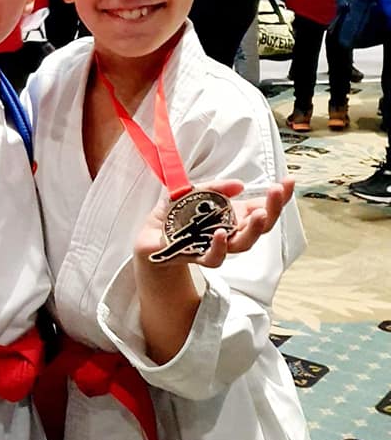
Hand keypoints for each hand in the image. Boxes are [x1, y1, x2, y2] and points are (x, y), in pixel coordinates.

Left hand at [135, 176, 294, 270]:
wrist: (151, 238)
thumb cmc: (175, 214)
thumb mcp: (192, 191)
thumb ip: (214, 187)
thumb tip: (239, 186)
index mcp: (234, 215)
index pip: (263, 207)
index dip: (279, 197)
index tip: (289, 181)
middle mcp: (231, 232)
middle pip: (261, 226)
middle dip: (273, 209)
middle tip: (277, 192)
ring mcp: (217, 246)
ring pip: (243, 244)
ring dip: (253, 229)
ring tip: (259, 214)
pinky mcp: (198, 257)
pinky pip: (214, 258)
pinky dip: (219, 246)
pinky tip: (220, 233)